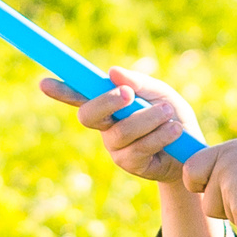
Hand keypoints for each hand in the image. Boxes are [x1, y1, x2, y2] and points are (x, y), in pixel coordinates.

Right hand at [42, 64, 202, 185]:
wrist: (193, 152)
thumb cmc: (173, 117)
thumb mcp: (161, 94)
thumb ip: (140, 83)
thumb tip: (113, 72)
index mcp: (110, 104)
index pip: (81, 95)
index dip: (62, 90)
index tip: (43, 83)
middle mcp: (106, 126)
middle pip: (89, 115)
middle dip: (106, 103)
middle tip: (127, 94)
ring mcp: (115, 147)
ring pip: (121, 131)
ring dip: (147, 119)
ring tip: (169, 113)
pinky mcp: (130, 164)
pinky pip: (139, 147)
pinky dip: (160, 135)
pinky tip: (174, 130)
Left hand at [181, 139, 236, 236]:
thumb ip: (233, 167)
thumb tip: (210, 181)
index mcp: (228, 151)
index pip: (191, 168)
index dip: (196, 183)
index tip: (204, 188)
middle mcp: (226, 166)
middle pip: (207, 203)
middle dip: (223, 210)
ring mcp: (231, 186)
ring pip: (225, 217)